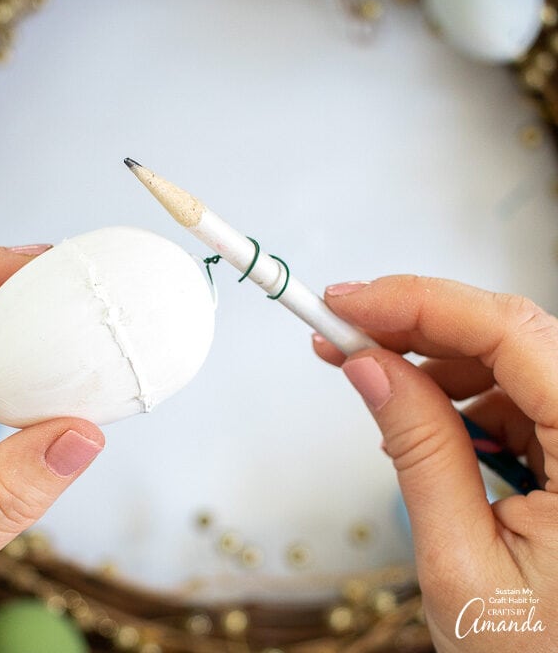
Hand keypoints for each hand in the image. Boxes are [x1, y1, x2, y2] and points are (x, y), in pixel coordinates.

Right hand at [313, 276, 557, 651]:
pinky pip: (519, 393)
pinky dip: (462, 395)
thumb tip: (368, 367)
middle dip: (416, 325)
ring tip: (375, 384)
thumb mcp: (461, 561)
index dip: (418, 302)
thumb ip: (419, 451)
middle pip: (511, 334)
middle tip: (343, 331)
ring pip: (512, 357)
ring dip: (436, 362)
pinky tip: (425, 422)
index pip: (511, 333)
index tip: (347, 303)